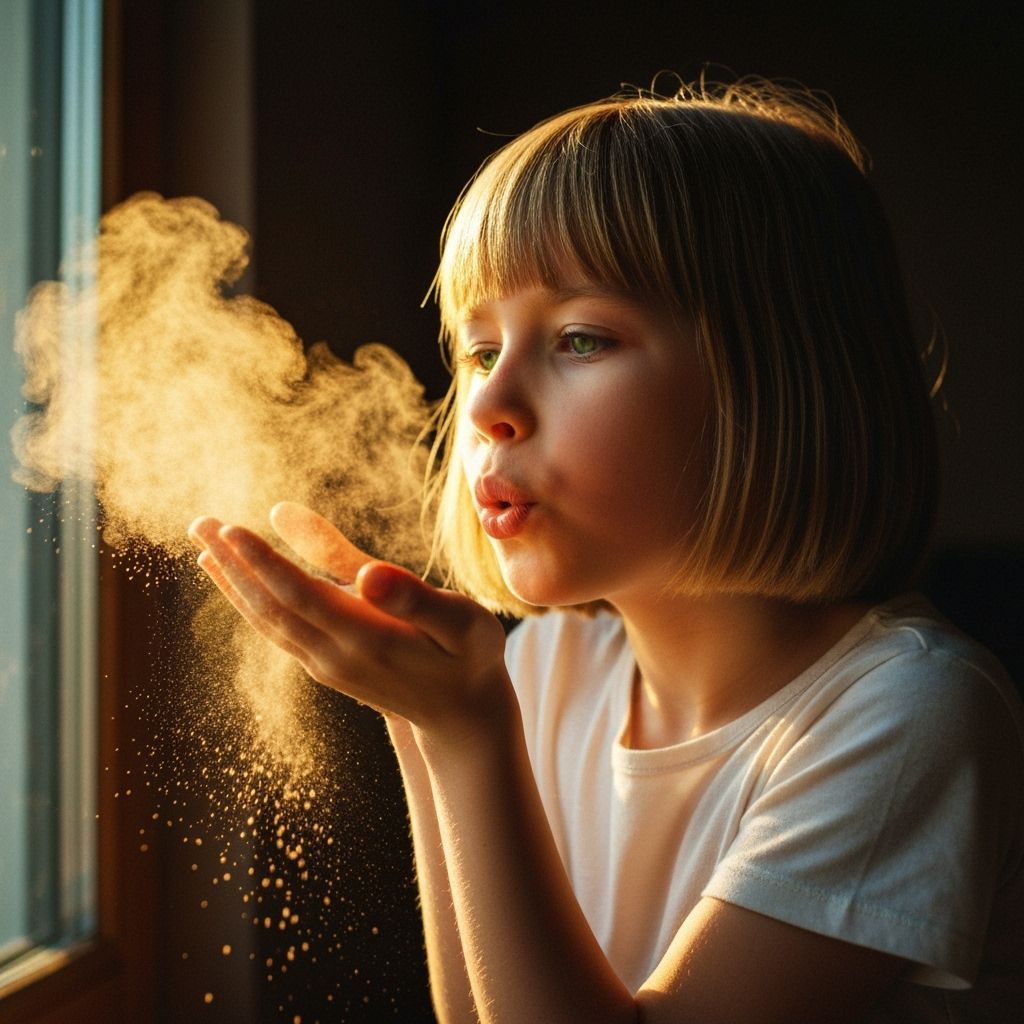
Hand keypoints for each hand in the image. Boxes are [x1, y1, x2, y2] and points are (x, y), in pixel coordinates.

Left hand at [187, 503, 511, 740]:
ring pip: (267, 620)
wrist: (462, 717)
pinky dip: (251, 603)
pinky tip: (240, 585)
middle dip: (232, 563)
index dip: (260, 561)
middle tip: (197, 523)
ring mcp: (326, 664)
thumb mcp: (460, 623)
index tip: (227, 528)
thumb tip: (367, 574)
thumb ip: (413, 598)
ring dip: (233, 583)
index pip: (298, 594)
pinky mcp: (326, 666)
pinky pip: (277, 630)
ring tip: (204, 548)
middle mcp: (334, 656)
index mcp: (365, 639)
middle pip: (270, 605)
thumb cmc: (469, 658)